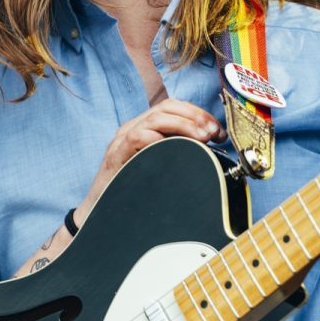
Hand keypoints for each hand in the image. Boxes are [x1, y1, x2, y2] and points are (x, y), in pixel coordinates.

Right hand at [73, 98, 222, 227]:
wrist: (101, 214)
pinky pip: (135, 138)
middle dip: (195, 116)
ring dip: (183, 125)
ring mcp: (122, 140)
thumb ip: (179, 153)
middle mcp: (133, 128)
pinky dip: (155, 137)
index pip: (174, 107)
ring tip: (202, 138)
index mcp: (145, 128)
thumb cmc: (134, 190)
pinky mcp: (115, 156)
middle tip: (213, 133)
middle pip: (167, 106)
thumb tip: (212, 151)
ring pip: (154, 118)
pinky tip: (170, 145)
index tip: (218, 131)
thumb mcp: (160, 167)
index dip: (199, 114)